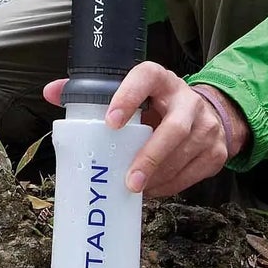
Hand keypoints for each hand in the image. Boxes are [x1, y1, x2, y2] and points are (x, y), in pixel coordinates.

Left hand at [42, 63, 249, 198]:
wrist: (207, 114)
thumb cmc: (157, 105)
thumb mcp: (132, 93)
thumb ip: (93, 92)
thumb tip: (51, 92)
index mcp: (161, 80)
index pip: (146, 78)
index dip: (128, 96)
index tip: (110, 122)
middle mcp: (187, 100)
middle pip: (175, 128)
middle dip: (151, 155)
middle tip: (130, 179)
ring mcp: (207, 125)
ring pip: (185, 153)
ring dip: (158, 176)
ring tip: (136, 188)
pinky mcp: (216, 151)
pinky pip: (192, 173)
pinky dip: (170, 185)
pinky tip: (153, 189)